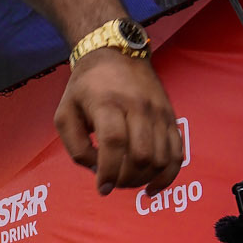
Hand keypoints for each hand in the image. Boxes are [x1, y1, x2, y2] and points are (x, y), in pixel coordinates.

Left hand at [54, 50, 181, 195]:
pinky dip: (167, 176)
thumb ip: (74, 145)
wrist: (116, 54)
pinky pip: (178, 153)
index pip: (114, 142)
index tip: (101, 188)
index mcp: (108, 103)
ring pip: (161, 158)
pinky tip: (151, 187)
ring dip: (144, 179)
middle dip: (126, 179)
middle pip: (142, 154)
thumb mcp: (65, 112)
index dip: (109, 170)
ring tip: (127, 180)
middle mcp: (138, 107)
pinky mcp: (170, 118)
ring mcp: (159, 112)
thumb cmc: (85, 87)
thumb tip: (95, 169)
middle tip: (112, 182)